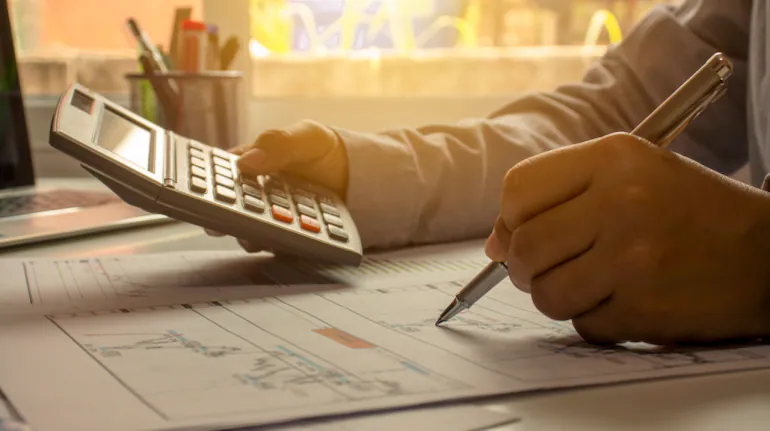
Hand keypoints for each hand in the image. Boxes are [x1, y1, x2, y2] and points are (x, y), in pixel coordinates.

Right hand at [205, 120, 348, 252]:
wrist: (356, 175)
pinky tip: (287, 243)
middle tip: (226, 221)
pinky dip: (279, 246)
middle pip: (230, 210)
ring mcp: (271, 219)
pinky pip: (278, 245)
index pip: (220, 177)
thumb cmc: (324, 150)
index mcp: (250, 166)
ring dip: (252, 235)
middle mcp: (255, 195)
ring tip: (259, 236)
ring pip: (251, 232)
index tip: (204, 194)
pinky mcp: (288, 238)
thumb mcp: (305, 137)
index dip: (206, 186)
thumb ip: (278, 144)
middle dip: (225, 218)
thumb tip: (246, 162)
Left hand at [485, 132, 769, 344]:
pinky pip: (582, 324)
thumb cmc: (692, 210)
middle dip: (524, 267)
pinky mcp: (645, 306)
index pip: (519, 189)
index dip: (510, 219)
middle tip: (543, 270)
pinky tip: (621, 301)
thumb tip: (493, 244)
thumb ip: (561, 196)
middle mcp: (622, 202)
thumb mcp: (633, 175)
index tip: (520, 234)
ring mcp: (633, 257)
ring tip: (587, 285)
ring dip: (556, 296)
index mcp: (615, 158)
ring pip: (546, 292)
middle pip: (524, 246)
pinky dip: (592, 319)